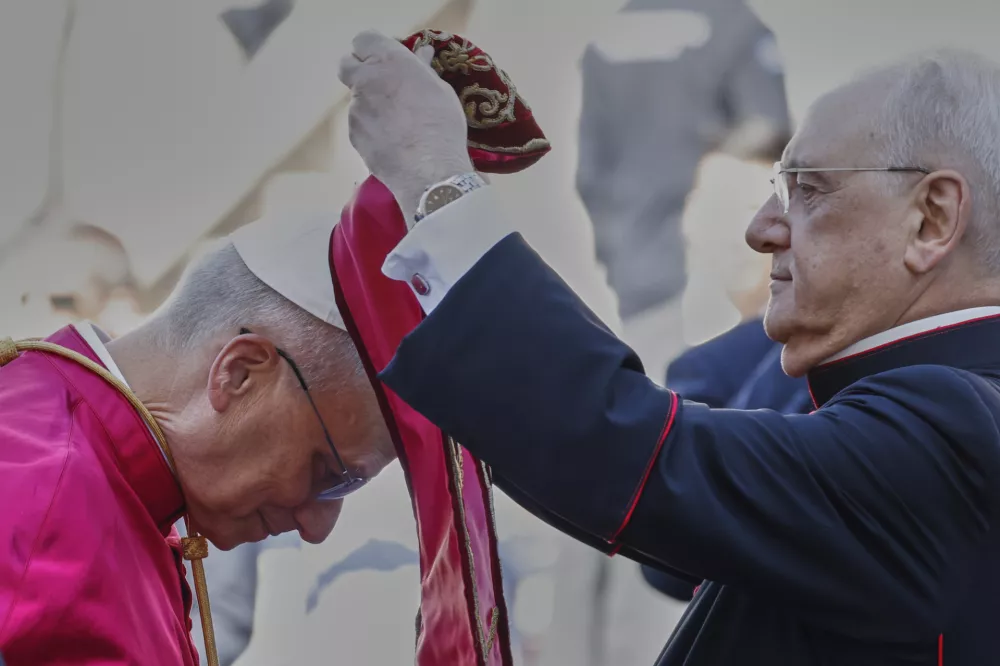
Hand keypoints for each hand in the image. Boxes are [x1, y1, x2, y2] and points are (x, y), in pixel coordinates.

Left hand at [338, 30, 473, 216]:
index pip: (364, 39)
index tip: (389, 59)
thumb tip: (421, 54)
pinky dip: (371, 128)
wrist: (428, 169)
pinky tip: (392, 141)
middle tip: (382, 84)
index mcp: (388, 61)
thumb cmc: (442, 124)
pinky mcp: (353, 135)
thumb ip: (422, 70)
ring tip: (396, 123)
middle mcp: (365, 80)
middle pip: (346, 64)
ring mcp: (355, 109)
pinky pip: (360, 124)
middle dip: (359, 70)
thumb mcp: (440, 90)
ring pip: (356, 99)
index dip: (374, 48)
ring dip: (370, 104)